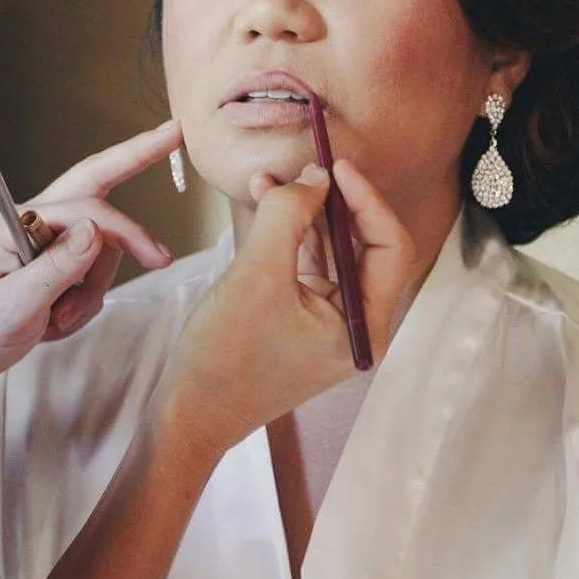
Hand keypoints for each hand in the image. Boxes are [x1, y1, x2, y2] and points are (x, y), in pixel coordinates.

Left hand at [0, 119, 180, 406]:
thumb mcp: (14, 306)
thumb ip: (58, 266)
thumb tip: (99, 229)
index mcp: (17, 222)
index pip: (89, 211)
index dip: (128, 232)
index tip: (158, 258)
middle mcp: (33, 223)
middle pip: (93, 180)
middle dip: (134, 156)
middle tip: (172, 133)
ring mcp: (43, 245)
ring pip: (100, 249)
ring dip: (91, 291)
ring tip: (55, 324)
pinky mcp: (49, 268)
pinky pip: (90, 276)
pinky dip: (82, 304)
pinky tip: (51, 326)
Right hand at [155, 159, 413, 462]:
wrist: (189, 412)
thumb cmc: (225, 353)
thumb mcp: (257, 272)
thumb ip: (290, 215)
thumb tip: (316, 175)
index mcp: (365, 327)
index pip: (390, 248)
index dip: (366, 200)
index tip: (336, 166)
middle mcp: (358, 326)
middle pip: (364, 247)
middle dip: (332, 202)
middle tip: (306, 166)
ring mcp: (331, 324)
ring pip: (333, 251)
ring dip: (306, 214)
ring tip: (272, 180)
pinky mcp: (304, 318)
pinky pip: (309, 265)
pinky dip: (290, 234)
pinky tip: (265, 202)